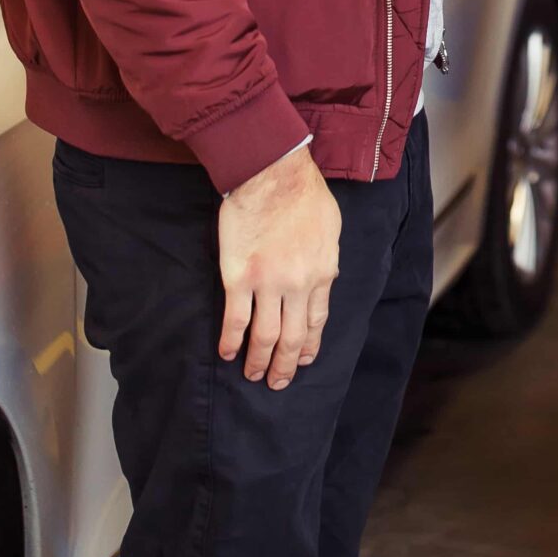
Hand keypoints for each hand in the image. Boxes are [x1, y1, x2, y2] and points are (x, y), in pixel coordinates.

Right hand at [216, 144, 342, 390]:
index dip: (308, 345)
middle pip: (292, 337)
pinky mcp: (239, 278)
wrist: (272, 173)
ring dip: (258, 361)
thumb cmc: (304, 193)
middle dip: (286, 366)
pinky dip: (230, 341)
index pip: (316, 321)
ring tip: (253, 375)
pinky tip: (226, 353)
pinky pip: (236, 320)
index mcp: (323, 273)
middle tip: (278, 383)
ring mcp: (268, 284)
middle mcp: (298, 285)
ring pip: (265, 336)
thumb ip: (327, 257)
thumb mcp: (331, 228)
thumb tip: (325, 276)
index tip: (303, 359)